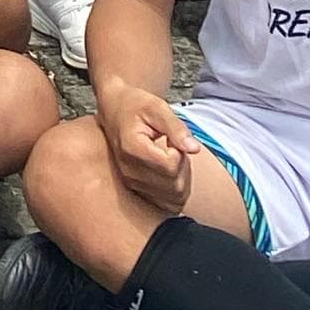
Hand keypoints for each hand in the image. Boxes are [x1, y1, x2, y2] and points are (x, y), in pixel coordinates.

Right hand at [100, 87, 198, 215]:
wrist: (114, 109)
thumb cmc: (135, 105)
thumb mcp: (157, 106)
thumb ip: (176, 127)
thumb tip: (194, 148)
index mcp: (132, 148)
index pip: (171, 166)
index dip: (179, 151)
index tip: (171, 138)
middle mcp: (129, 171)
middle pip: (174, 185)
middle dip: (182, 166)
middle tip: (173, 146)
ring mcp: (131, 183)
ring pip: (174, 198)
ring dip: (181, 179)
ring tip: (170, 158)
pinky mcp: (136, 191)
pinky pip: (167, 204)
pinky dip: (175, 191)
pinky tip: (169, 171)